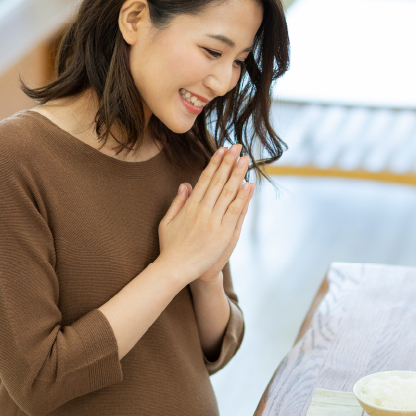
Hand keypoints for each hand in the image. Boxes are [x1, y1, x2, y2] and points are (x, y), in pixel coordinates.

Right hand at [157, 144, 254, 283]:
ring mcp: (213, 221)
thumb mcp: (167, 222)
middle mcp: (202, 210)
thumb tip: (184, 184)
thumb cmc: (170, 247)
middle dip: (228, 162)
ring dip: (238, 174)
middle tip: (237, 147)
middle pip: (218, 181)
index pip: (205, 179)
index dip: (215, 163)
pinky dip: (243, 197)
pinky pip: (235, 211)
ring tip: (246, 159)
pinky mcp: (223, 233)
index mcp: (189, 206)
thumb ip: (177, 202)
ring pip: (228, 193)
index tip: (222, 150)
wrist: (175, 268)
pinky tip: (249, 184)